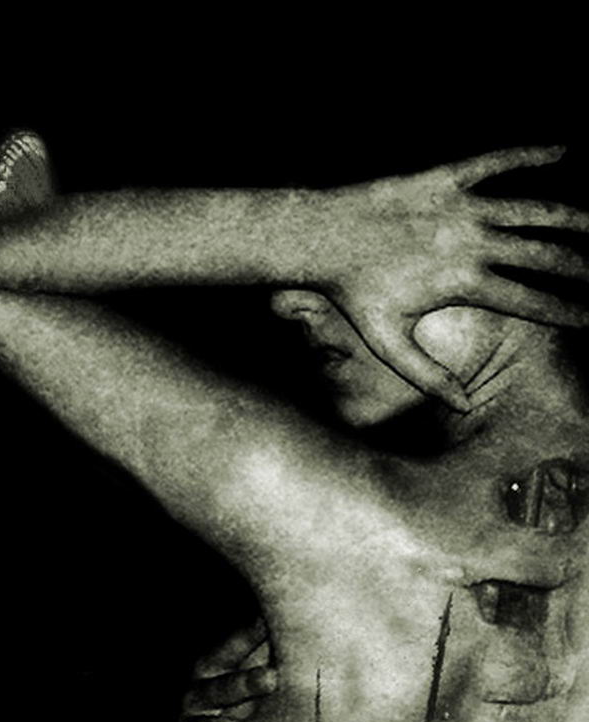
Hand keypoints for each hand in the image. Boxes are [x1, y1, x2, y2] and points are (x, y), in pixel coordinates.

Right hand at [179, 619, 276, 721]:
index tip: (269, 627)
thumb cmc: (227, 700)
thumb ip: (255, 644)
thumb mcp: (236, 669)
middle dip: (245, 684)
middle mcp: (195, 698)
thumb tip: (280, 613)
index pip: (226, 653)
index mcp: (208, 671)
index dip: (246, 640)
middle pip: (218, 689)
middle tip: (273, 678)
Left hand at [324, 145, 588, 408]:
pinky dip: (535, 154)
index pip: (530, 300)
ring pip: (536, 209)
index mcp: (462, 283)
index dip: (566, 311)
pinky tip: (565, 152)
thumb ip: (426, 375)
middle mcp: (470, 242)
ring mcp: (462, 206)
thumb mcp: (386, 341)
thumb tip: (462, 406)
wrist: (322, 237)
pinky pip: (501, 160)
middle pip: (545, 254)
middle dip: (580, 268)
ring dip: (573, 218)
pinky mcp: (448, 176)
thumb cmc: (352, 293)